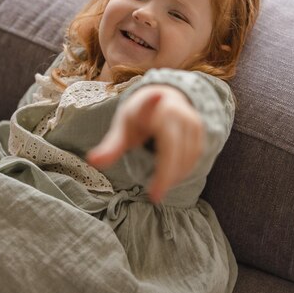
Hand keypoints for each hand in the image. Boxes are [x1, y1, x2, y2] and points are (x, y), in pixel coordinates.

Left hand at [86, 85, 203, 203]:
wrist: (165, 98)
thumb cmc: (140, 117)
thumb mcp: (123, 127)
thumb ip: (111, 146)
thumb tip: (92, 162)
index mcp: (151, 106)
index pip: (150, 103)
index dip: (152, 100)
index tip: (156, 96)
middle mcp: (175, 111)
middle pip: (173, 146)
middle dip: (166, 174)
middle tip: (154, 196)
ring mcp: (191, 120)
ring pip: (187, 154)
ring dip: (175, 175)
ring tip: (159, 188)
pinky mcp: (201, 130)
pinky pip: (195, 155)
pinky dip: (184, 170)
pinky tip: (171, 178)